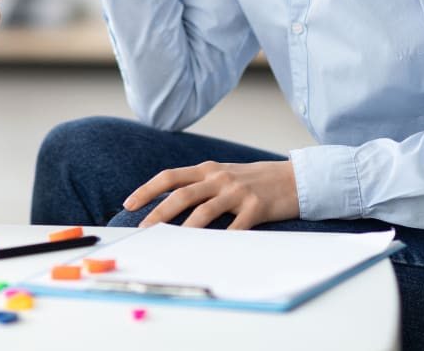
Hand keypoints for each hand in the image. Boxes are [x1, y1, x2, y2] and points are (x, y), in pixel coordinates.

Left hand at [123, 160, 299, 229]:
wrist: (294, 178)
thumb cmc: (253, 180)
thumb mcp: (224, 175)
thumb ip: (200, 185)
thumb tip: (168, 206)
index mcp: (208, 169)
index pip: (170, 177)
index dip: (148, 189)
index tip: (129, 204)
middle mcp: (220, 177)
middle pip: (182, 194)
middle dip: (159, 213)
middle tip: (143, 230)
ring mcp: (238, 191)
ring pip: (205, 211)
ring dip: (185, 229)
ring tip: (171, 245)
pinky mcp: (256, 207)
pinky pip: (236, 228)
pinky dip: (222, 240)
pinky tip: (211, 253)